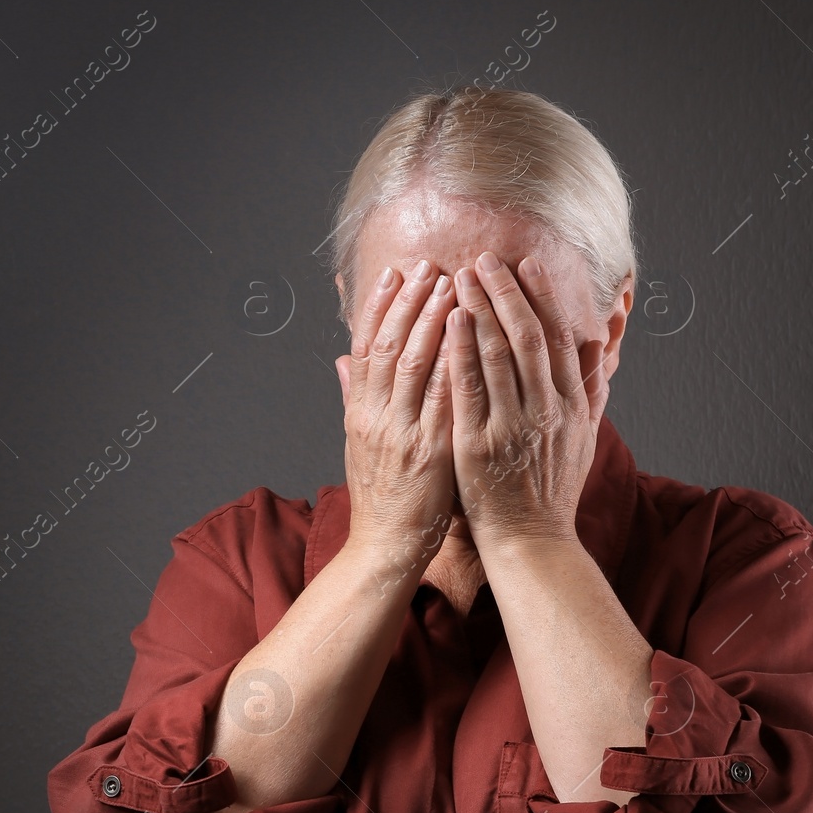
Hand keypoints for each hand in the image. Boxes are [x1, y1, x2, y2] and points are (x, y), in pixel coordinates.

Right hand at [336, 260, 458, 564]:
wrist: (384, 547)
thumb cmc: (382, 497)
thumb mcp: (360, 442)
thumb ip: (355, 396)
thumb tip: (343, 358)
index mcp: (360, 411)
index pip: (367, 345)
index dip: (380, 306)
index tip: (395, 272)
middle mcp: (376, 417)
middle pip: (390, 345)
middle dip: (411, 301)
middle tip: (431, 265)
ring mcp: (402, 433)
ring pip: (414, 364)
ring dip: (433, 320)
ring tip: (452, 284)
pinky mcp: (430, 453)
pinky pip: (444, 399)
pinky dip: (455, 363)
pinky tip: (470, 336)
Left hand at [446, 251, 606, 554]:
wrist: (531, 542)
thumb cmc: (552, 490)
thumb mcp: (584, 437)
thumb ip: (591, 389)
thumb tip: (601, 346)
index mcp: (571, 406)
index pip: (560, 339)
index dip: (544, 298)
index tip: (528, 265)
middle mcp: (546, 411)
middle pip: (529, 338)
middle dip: (507, 293)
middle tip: (487, 258)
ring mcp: (512, 427)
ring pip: (498, 355)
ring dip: (480, 310)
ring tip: (462, 275)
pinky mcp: (479, 445)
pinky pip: (469, 389)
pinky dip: (461, 350)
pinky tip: (451, 320)